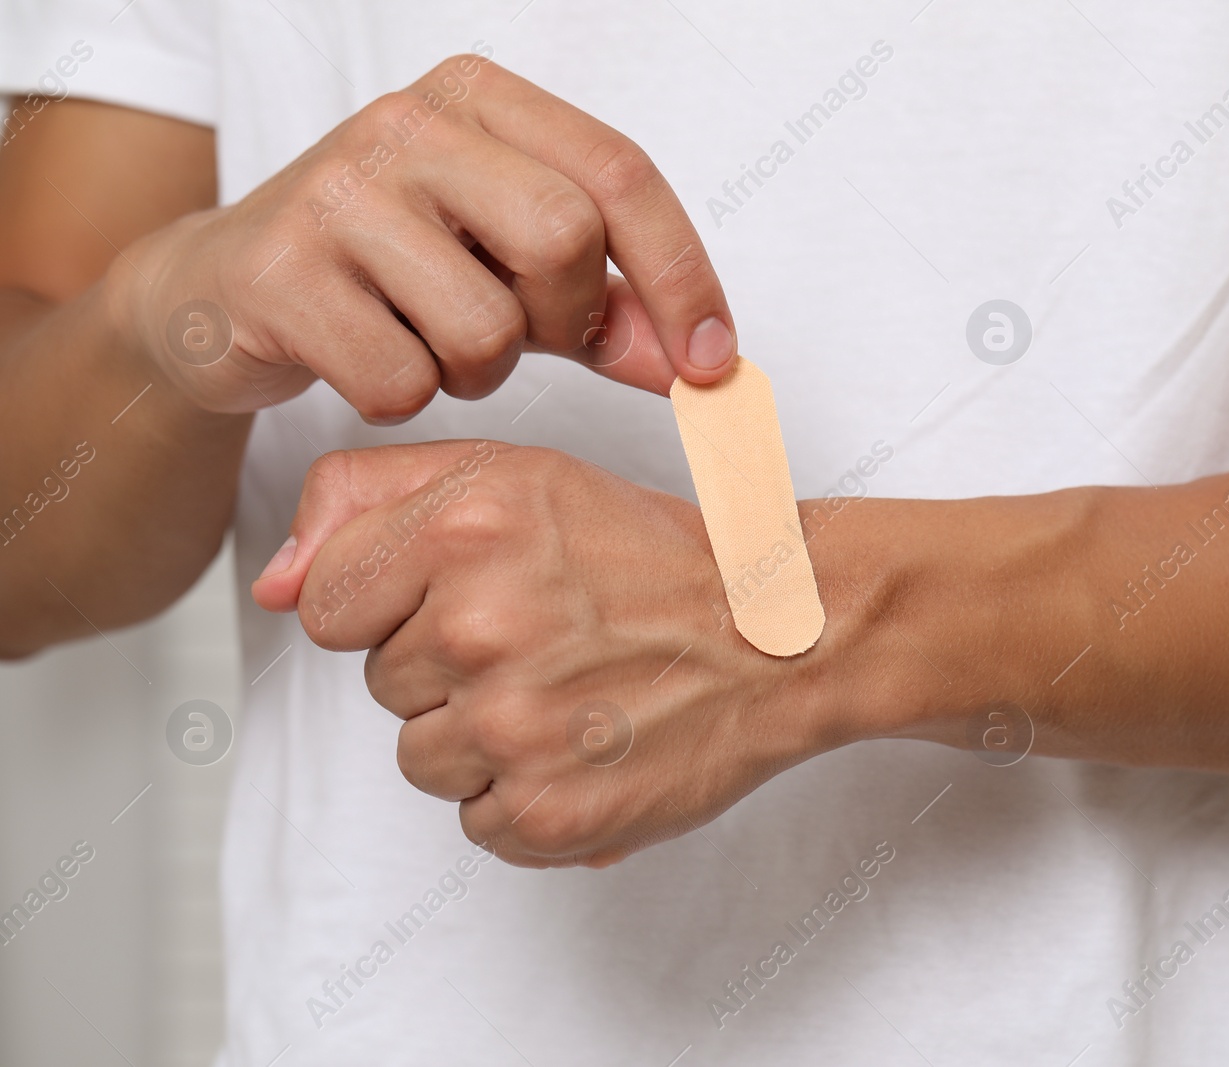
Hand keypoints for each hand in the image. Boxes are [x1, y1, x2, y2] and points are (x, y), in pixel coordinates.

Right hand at [108, 53, 735, 420]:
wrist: (221, 291)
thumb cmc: (388, 273)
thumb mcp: (509, 270)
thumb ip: (605, 306)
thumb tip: (700, 363)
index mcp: (480, 99)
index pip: (620, 174)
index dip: (684, 279)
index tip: (712, 363)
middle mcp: (407, 123)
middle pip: (564, 238)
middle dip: (563, 319)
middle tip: (524, 336)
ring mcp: (336, 193)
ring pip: (485, 326)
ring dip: (477, 371)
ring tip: (428, 343)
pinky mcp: (279, 273)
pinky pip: (401, 380)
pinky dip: (404, 398)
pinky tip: (367, 359)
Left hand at [251, 442, 867, 866]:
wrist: (778, 634)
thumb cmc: (647, 556)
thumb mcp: (514, 478)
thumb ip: (368, 499)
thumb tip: (270, 584)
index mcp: (463, 529)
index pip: (325, 604)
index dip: (394, 603)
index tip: (470, 597)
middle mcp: (479, 627)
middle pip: (380, 685)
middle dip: (447, 667)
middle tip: (545, 641)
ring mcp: (513, 729)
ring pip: (424, 759)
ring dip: (485, 738)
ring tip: (570, 696)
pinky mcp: (548, 814)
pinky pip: (478, 822)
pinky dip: (527, 797)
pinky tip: (586, 747)